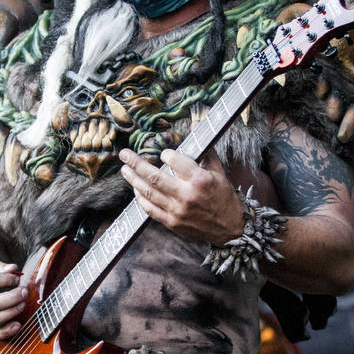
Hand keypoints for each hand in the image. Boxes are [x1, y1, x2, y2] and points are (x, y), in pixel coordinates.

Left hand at [119, 148, 246, 244]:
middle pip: (154, 176)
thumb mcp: (219, 172)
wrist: (229, 228)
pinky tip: (136, 189)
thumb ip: (205, 151)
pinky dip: (141, 199)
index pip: (174, 160)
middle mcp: (186, 195)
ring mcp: (177, 210)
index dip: (165, 154)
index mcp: (200, 180)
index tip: (163, 153)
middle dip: (136, 163)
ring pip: (149, 193)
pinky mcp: (172, 222)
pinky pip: (150, 210)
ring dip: (134, 180)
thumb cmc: (224, 197)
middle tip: (124, 154)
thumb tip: (196, 125)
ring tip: (125, 169)